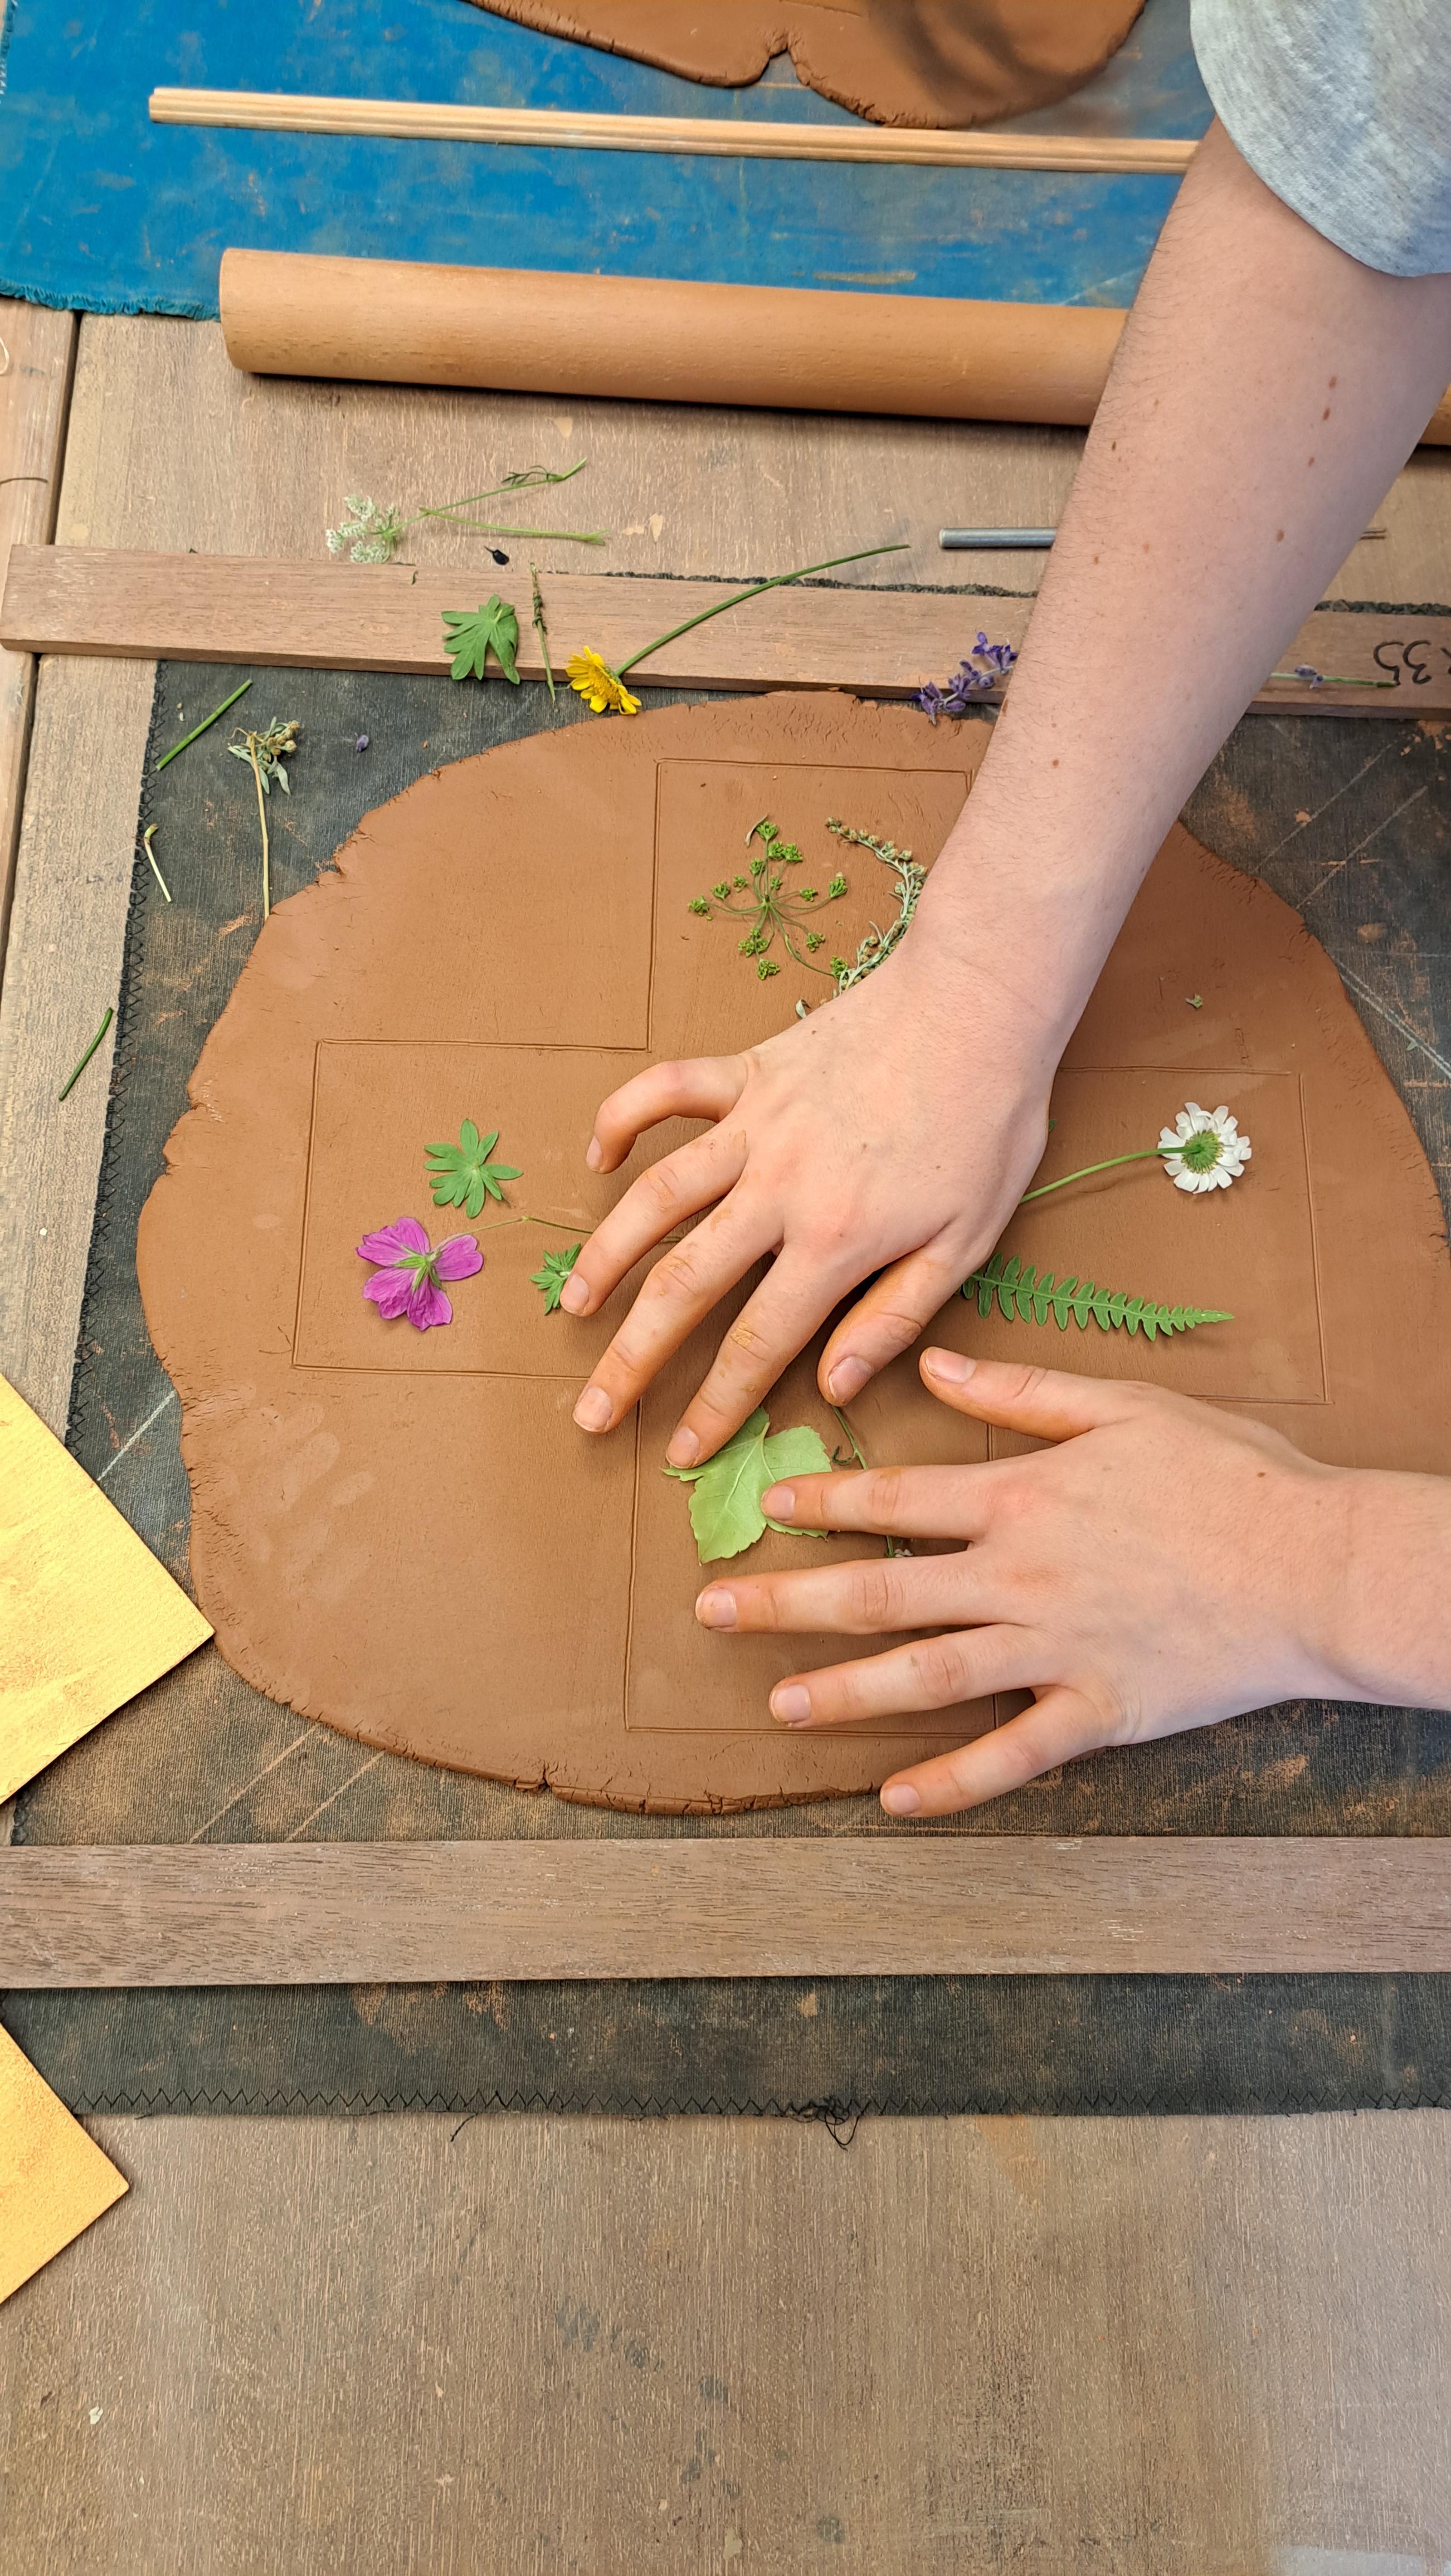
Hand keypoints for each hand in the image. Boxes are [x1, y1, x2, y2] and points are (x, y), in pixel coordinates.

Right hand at [561, 948, 1056, 1466]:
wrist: (981, 1004)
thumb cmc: (988, 1124)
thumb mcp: (967, 1241)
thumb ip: (895, 1317)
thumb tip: (834, 1387)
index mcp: (836, 1240)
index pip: (757, 1344)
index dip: (713, 1405)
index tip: (680, 1452)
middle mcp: (778, 1189)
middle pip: (683, 1287)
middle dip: (630, 1360)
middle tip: (590, 1411)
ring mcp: (755, 1126)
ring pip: (655, 1197)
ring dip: (605, 1255)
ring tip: (575, 1305)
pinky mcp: (749, 1071)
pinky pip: (666, 1090)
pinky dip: (623, 1119)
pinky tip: (597, 1158)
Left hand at [693, 1350, 1359, 1816]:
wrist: (1318, 1565)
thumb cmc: (1230, 1477)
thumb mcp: (1123, 1407)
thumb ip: (1020, 1393)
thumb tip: (931, 1369)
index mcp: (1021, 1498)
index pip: (894, 1502)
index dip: (820, 1503)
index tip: (763, 1506)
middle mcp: (1019, 1577)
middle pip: (880, 1593)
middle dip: (787, 1600)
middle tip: (713, 1609)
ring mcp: (1054, 1649)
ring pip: (924, 1678)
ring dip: (842, 1691)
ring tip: (777, 1704)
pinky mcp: (1098, 1710)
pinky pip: (1010, 1756)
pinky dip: (950, 1782)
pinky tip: (895, 1799)